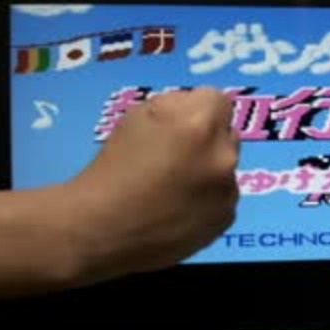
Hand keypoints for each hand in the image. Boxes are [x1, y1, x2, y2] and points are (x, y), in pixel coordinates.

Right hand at [67, 88, 239, 282]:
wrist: (101, 229)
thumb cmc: (112, 168)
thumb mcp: (137, 115)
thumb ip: (174, 105)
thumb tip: (192, 108)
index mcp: (201, 123)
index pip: (216, 99)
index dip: (195, 108)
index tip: (176, 124)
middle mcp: (223, 155)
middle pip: (225, 134)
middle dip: (205, 139)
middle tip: (173, 155)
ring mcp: (228, 192)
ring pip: (225, 169)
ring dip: (208, 171)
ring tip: (172, 188)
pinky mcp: (224, 220)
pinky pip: (222, 199)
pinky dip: (206, 200)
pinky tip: (177, 210)